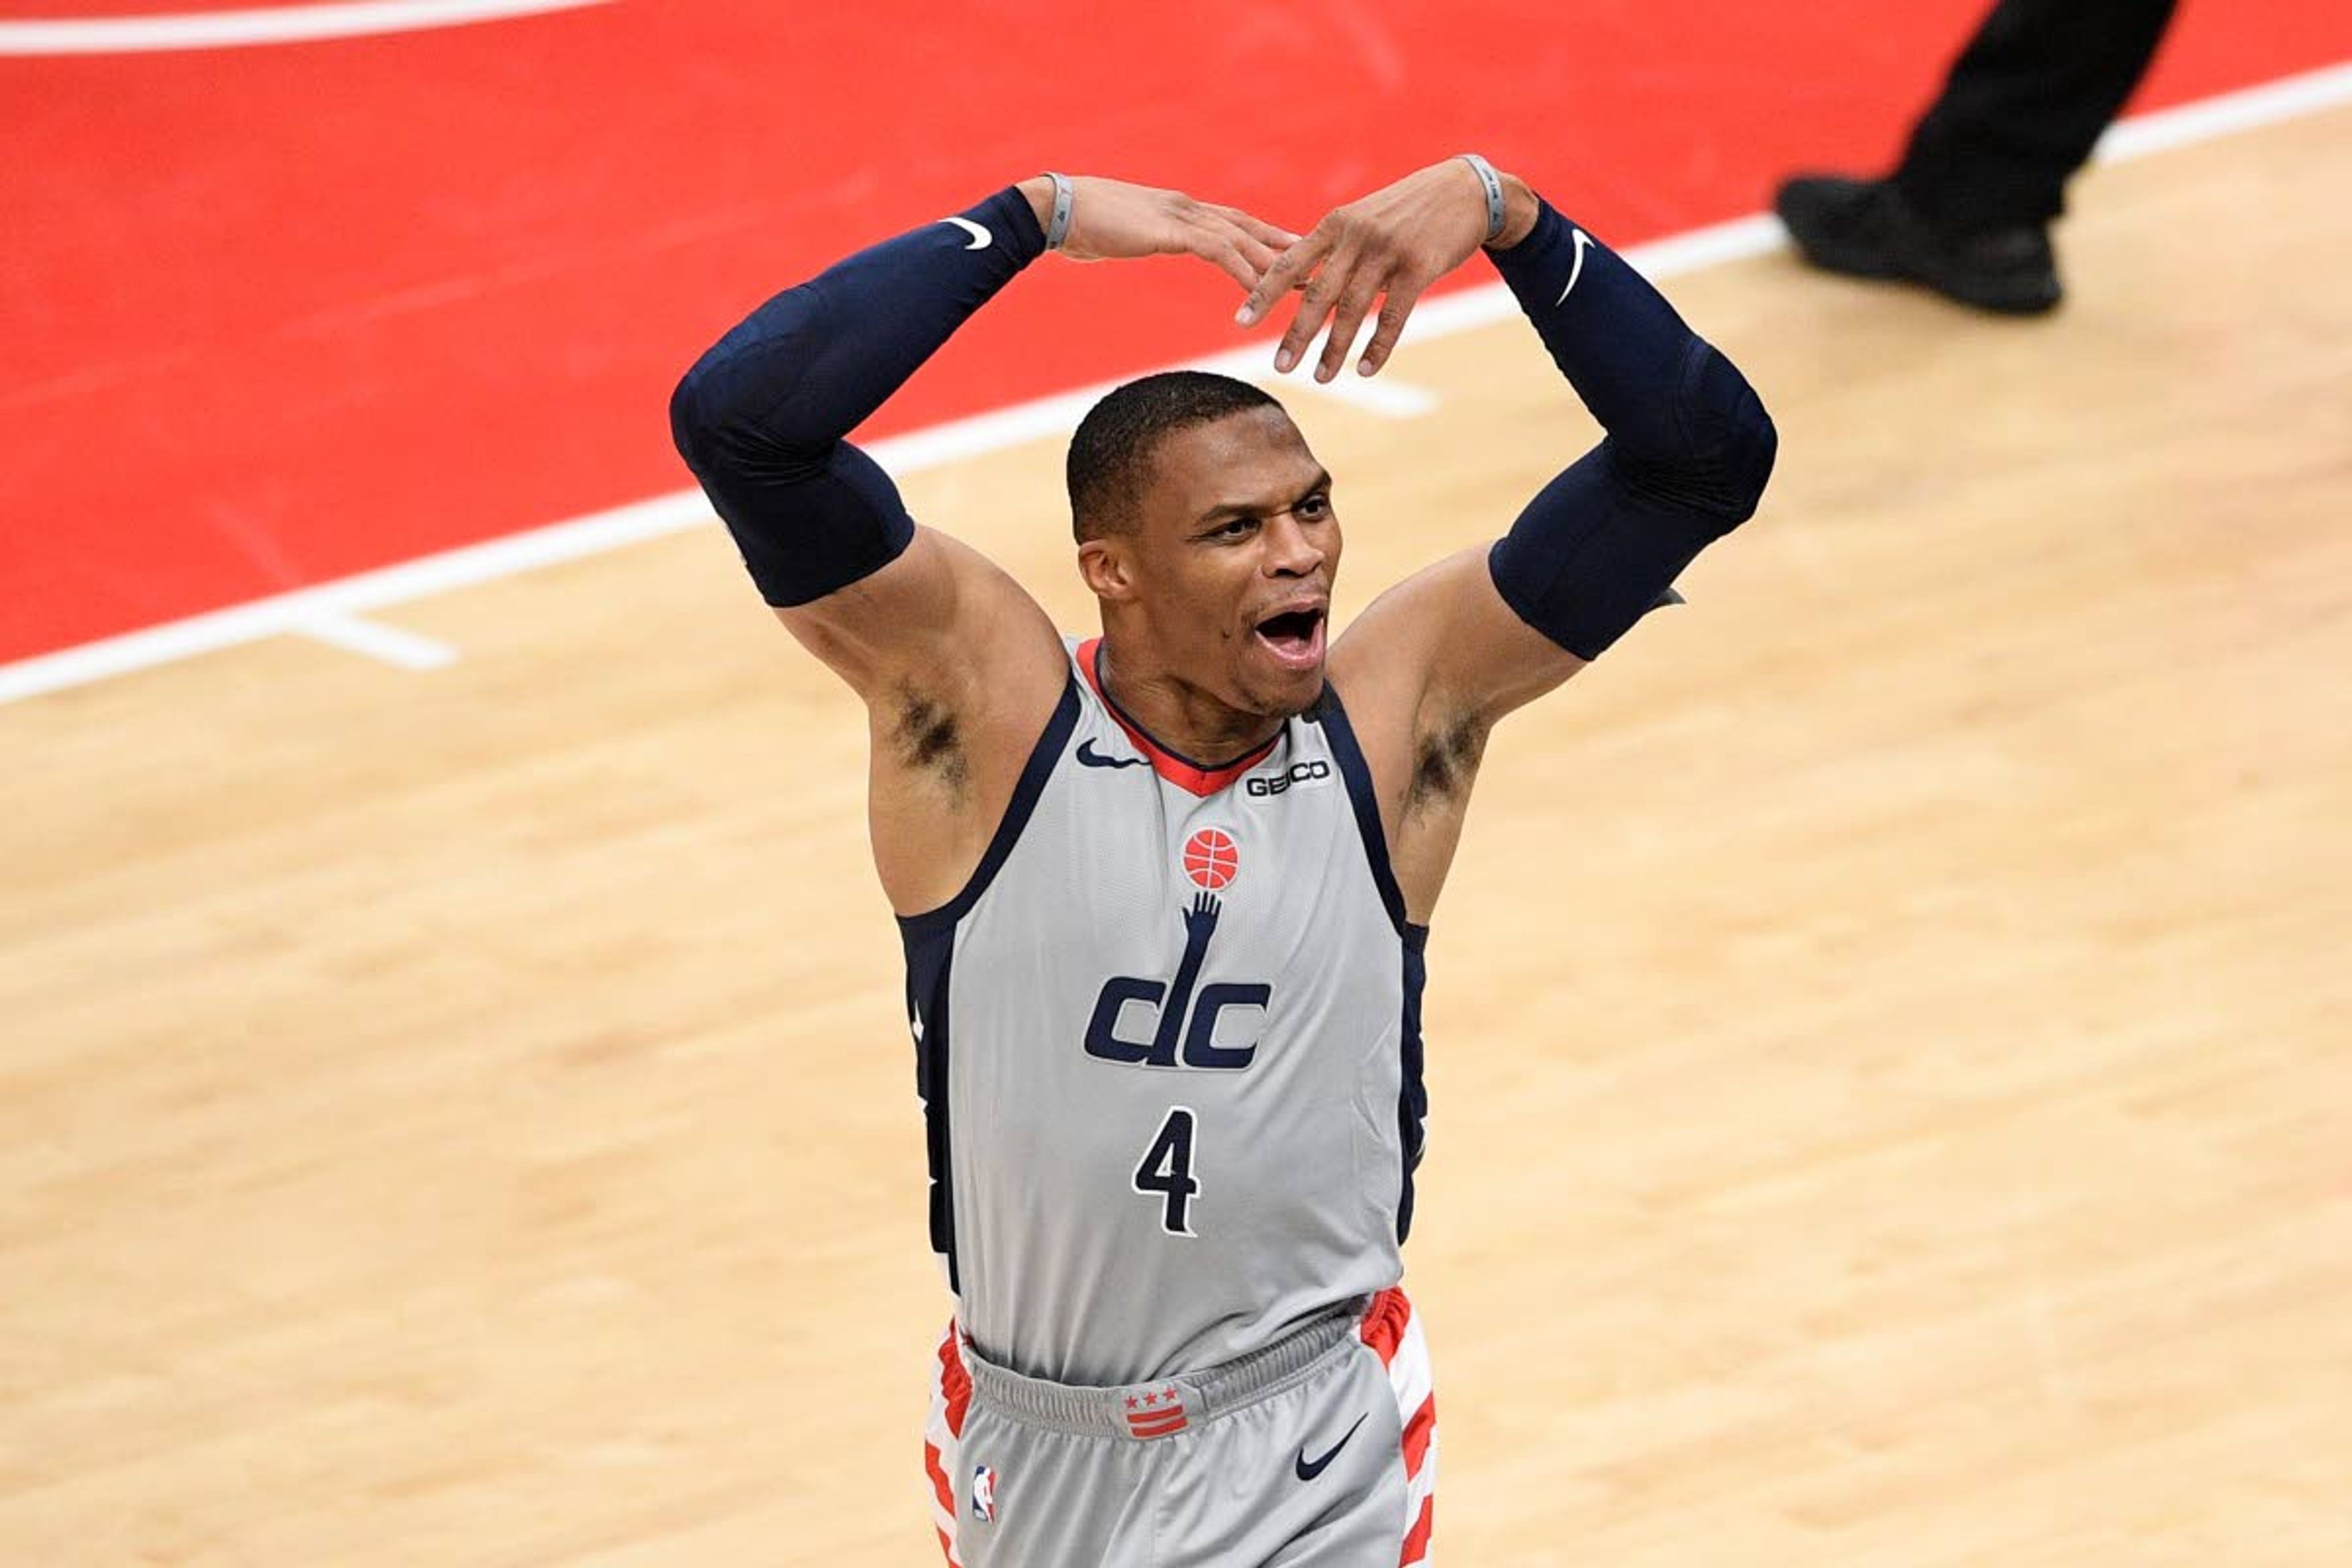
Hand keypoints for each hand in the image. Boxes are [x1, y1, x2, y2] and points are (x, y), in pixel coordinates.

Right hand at [1021, 175, 1296, 293]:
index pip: (1231, 221)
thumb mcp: (1118, 234)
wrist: (1054, 210)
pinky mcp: (1172, 231)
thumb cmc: (1076, 225)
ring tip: (1303, 285)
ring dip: (1274, 264)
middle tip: (1316, 266)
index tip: (1290, 249)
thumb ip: (1135, 236)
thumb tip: (1130, 242)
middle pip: (1247, 227)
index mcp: (1176, 208)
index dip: (1263, 236)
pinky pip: (1220, 252)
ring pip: (1242, 239)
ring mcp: (1180, 216)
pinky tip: (1260, 292)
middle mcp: (1186, 207)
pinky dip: (1243, 272)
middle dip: (1282, 248)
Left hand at [1235, 158, 1530, 380]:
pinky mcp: (1419, 266)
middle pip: (1318, 293)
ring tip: (1321, 378)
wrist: (1465, 190)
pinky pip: (1393, 315)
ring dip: (1335, 349)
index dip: (1263, 294)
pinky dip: (1378, 346)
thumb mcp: (1364, 218)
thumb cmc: (1408, 210)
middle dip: (1297, 334)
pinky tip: (1365, 370)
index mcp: (1336, 224)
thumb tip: (1298, 283)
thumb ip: (1333, 248)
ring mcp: (1388, 251)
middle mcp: (1357, 236)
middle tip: (1279, 367)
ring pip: (1353, 309)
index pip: (1289, 262)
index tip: (1240, 322)